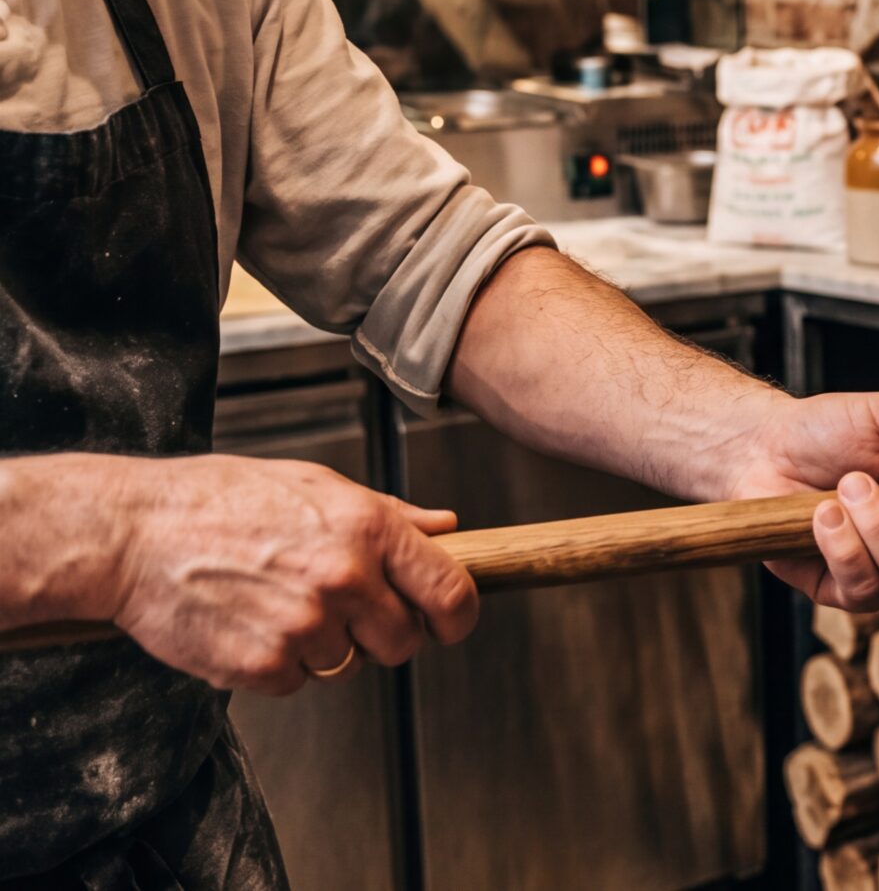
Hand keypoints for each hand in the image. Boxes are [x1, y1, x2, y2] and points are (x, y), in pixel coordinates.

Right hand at [107, 455, 479, 695]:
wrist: (129, 533)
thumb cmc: (217, 500)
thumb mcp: (312, 486)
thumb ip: (387, 514)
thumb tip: (446, 527)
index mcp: (366, 528)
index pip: (450, 591)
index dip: (457, 617)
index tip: (449, 624)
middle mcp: (344, 578)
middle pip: (403, 641)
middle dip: (381, 635)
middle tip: (340, 611)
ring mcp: (303, 626)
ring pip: (347, 664)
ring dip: (322, 647)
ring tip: (276, 604)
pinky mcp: (261, 665)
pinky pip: (296, 683)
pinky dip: (276, 665)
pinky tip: (246, 624)